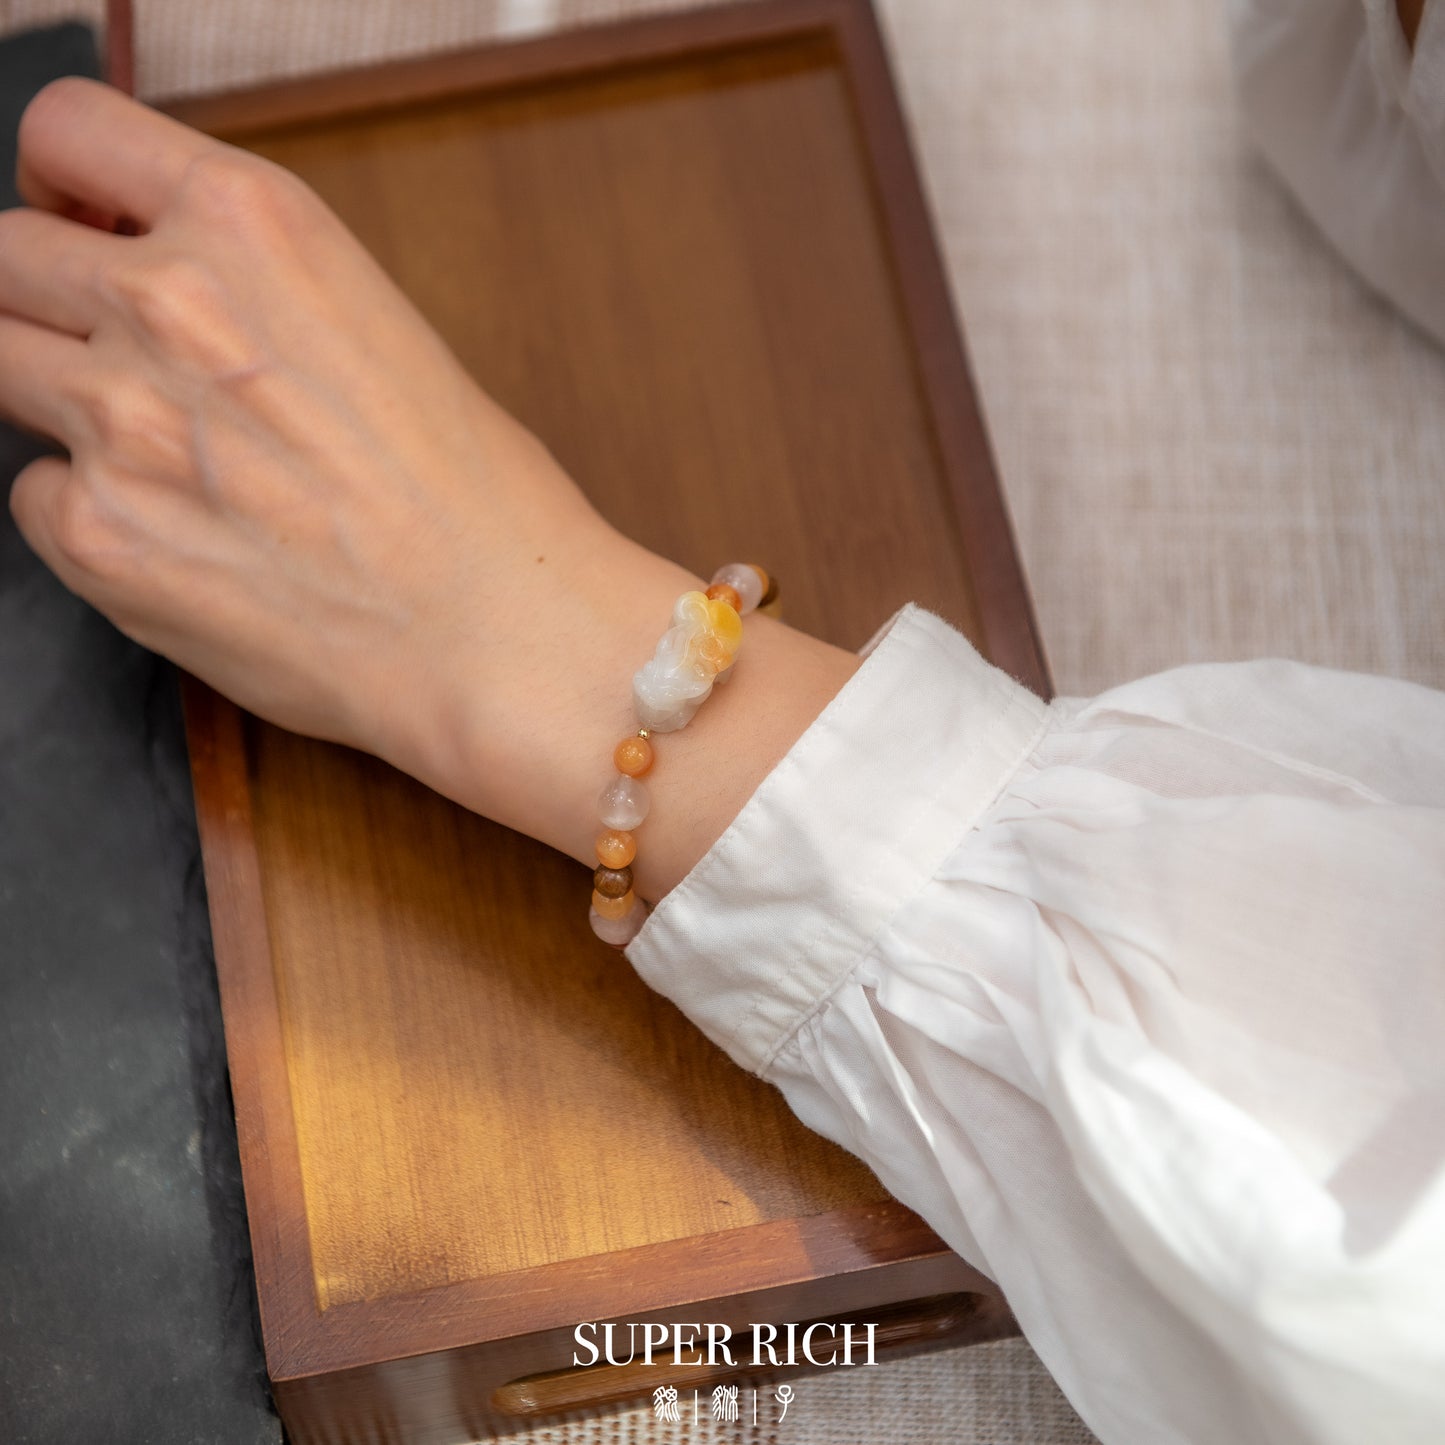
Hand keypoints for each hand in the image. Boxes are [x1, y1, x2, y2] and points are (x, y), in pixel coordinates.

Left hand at [3, 77, 618, 784]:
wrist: (492, 632)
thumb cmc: (473, 496)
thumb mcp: (376, 324)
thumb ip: (253, 283)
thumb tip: (166, 280)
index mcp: (254, 228)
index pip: (71, 131)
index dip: (66, 181)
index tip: (84, 219)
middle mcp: (170, 303)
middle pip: (10, 255)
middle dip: (54, 301)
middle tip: (123, 361)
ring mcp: (119, 421)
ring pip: (1, 367)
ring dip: (63, 404)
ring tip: (165, 462)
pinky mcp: (96, 536)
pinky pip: (35, 497)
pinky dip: (88, 515)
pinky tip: (183, 540)